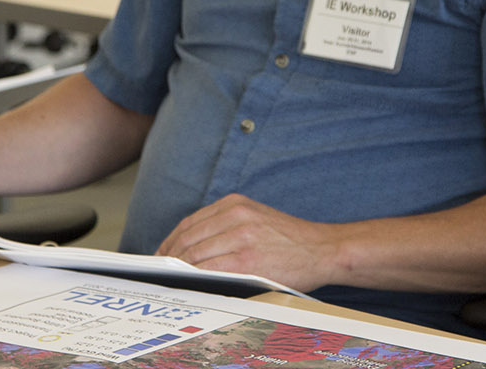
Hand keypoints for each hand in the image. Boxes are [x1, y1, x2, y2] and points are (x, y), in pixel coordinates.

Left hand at [154, 194, 342, 292]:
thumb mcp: (256, 218)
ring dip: (179, 269)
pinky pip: (209, 269)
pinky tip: (192, 282)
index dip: (171, 241)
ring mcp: (241, 237)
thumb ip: (226, 225)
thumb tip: (190, 245)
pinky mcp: (247, 259)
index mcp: (236, 204)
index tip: (163, 253)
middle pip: (188, 238)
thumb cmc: (290, 240)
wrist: (322, 249)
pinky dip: (195, 276)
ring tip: (174, 278)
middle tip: (162, 270)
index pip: (190, 223)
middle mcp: (236, 215)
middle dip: (170, 256)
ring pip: (195, 254)